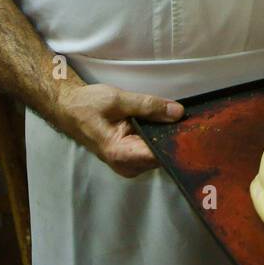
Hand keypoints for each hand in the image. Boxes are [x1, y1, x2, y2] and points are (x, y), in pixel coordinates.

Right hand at [53, 82, 184, 178]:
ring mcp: (130, 165)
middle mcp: (127, 166)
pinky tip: (168, 124)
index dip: (177, 141)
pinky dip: (160, 138)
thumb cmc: (88, 106)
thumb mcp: (118, 99)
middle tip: (192, 118)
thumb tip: (178, 112)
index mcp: (120, 153)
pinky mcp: (132, 159)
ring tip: (180, 119)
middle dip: (176, 138)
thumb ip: (148, 106)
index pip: (159, 154)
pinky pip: (153, 150)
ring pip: (159, 154)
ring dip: (169, 137)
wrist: (70, 110)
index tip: (193, 126)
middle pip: (162, 156)